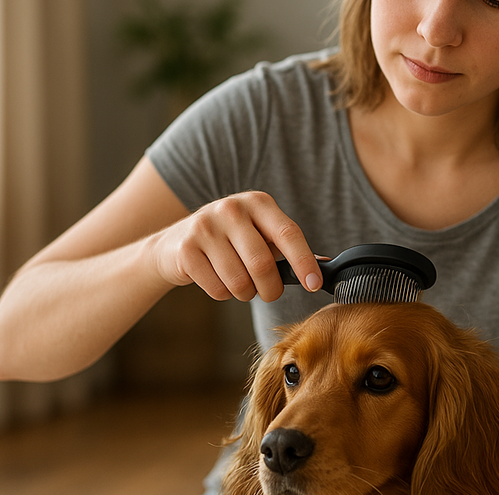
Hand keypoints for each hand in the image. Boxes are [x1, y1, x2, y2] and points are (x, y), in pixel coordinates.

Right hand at [152, 191, 321, 301]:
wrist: (174, 243)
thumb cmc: (230, 241)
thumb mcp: (259, 234)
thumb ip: (289, 248)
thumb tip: (324, 265)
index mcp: (258, 202)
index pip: (288, 233)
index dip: (304, 262)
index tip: (314, 284)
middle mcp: (232, 209)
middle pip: (262, 264)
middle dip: (271, 289)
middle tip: (269, 292)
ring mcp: (205, 227)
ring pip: (239, 282)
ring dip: (245, 293)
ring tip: (240, 283)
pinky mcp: (185, 250)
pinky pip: (218, 289)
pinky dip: (223, 294)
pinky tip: (216, 279)